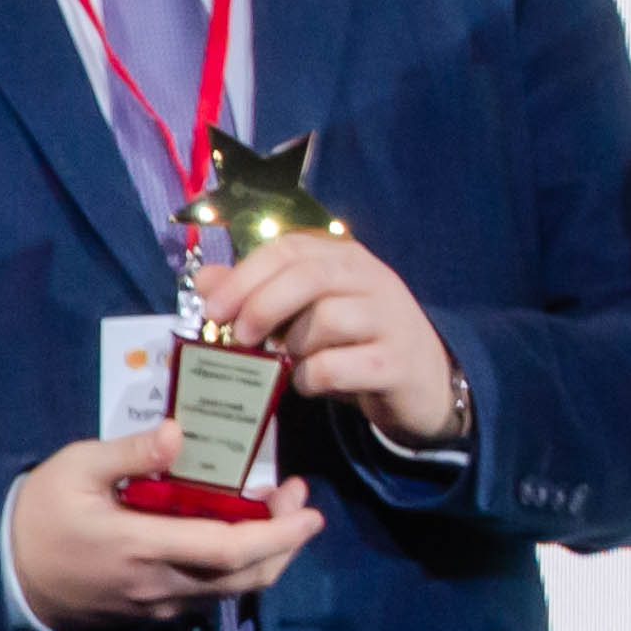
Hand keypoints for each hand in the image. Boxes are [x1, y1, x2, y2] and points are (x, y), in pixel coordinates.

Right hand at [8, 426, 324, 630]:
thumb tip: (180, 433)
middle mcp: (160, 584)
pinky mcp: (151, 611)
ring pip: (232, 590)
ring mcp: (157, 604)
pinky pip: (210, 596)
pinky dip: (238, 568)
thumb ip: (130, 452)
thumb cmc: (37, 514)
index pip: (230, 550)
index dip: (280, 535)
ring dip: (266, 555)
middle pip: (246, 576)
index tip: (312, 511)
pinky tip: (238, 532)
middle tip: (298, 498)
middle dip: (286, 542)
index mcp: (143, 547)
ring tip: (276, 509)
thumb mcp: (75, 469)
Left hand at [199, 238, 471, 451]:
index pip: (290, 248)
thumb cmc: (355, 342)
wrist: (424, 381)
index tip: (214, 309)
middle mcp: (373, 279)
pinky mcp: (396, 362)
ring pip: (325, 321)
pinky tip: (313, 382)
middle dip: (263, 305)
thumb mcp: (306, 312)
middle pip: (309, 275)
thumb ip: (257, 292)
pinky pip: (337, 367)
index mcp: (346, 258)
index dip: (245, 275)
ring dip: (294, 347)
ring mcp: (390, 319)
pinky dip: (313, 379)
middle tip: (239, 336)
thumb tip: (206, 281)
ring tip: (292, 361)